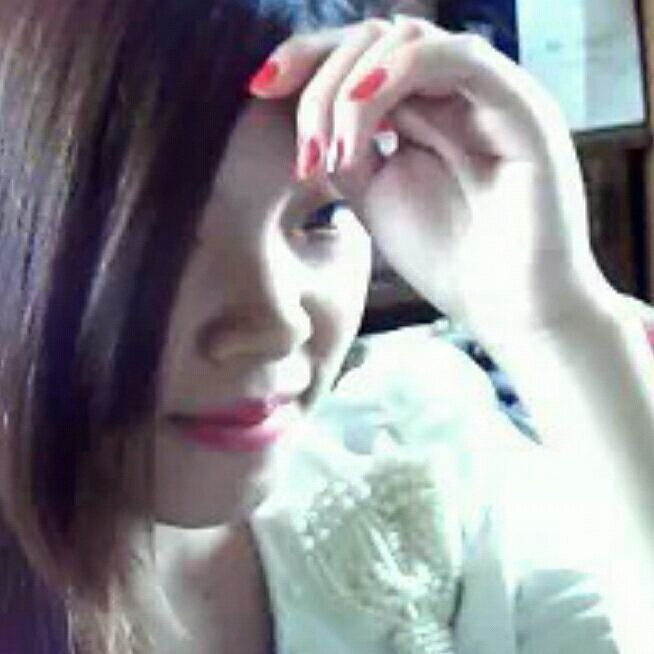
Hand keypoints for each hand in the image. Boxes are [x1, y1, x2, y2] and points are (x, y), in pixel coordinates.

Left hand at [248, 14, 615, 348]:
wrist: (507, 308)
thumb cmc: (448, 259)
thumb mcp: (374, 196)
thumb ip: (348, 148)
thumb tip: (314, 116)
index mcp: (423, 112)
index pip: (361, 59)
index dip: (306, 62)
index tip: (258, 88)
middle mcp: (455, 93)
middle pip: (375, 40)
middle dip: (321, 79)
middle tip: (305, 149)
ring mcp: (489, 95)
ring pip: (408, 41)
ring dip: (351, 86)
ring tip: (335, 153)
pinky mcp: (520, 105)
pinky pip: (455, 58)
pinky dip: (398, 73)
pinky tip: (361, 107)